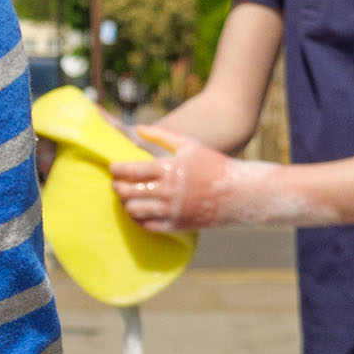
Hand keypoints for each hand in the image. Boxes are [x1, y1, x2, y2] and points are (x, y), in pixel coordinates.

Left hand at [109, 128, 314, 231]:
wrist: (239, 192)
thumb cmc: (213, 164)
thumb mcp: (188, 145)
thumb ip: (161, 135)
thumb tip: (137, 128)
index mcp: (169, 169)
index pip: (131, 171)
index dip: (117, 170)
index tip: (113, 168)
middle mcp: (168, 192)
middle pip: (128, 192)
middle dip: (118, 187)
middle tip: (116, 183)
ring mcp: (172, 211)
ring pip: (135, 211)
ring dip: (126, 204)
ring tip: (126, 198)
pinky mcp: (178, 225)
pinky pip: (148, 226)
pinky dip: (139, 219)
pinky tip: (139, 212)